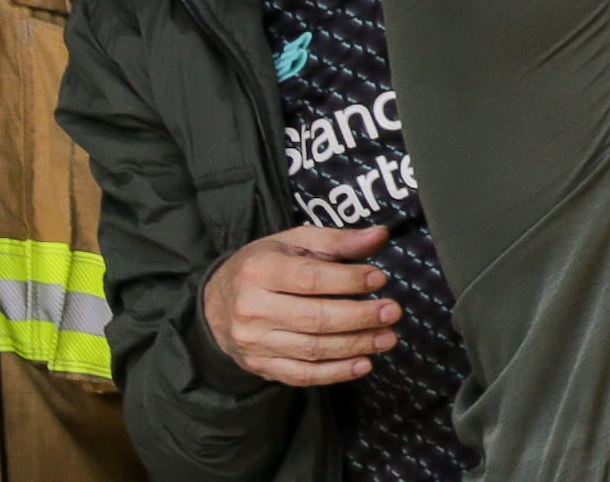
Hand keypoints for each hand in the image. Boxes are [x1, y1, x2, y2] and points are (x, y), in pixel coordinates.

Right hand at [202, 223, 396, 387]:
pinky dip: (335, 373)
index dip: (349, 281)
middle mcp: (253, 309)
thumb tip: (379, 235)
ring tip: (387, 338)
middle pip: (315, 318)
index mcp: (260, 271)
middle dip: (359, 317)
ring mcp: (255, 343)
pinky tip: (363, 364)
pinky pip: (302, 375)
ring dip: (355, 346)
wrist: (216, 303)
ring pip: (312, 350)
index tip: (380, 279)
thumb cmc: (264, 265)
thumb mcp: (294, 242)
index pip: (311, 279)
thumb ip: (336, 240)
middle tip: (393, 312)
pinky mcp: (260, 367)